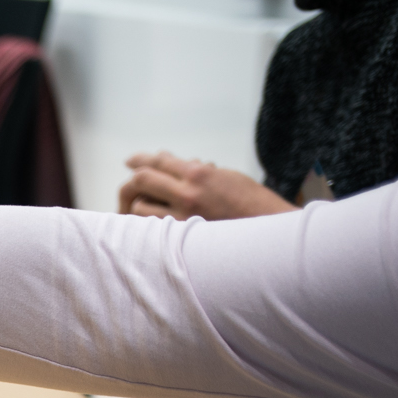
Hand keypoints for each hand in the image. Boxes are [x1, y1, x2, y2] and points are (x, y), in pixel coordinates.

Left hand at [118, 153, 297, 220]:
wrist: (267, 234)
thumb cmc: (250, 203)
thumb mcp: (225, 177)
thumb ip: (194, 169)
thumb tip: (167, 158)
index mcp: (199, 173)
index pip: (160, 161)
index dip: (141, 159)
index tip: (131, 161)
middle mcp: (187, 193)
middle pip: (142, 180)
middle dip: (131, 182)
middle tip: (129, 187)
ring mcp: (181, 218)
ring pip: (139, 207)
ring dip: (138, 205)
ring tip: (140, 208)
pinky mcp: (180, 239)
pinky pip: (150, 229)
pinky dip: (144, 224)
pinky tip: (145, 224)